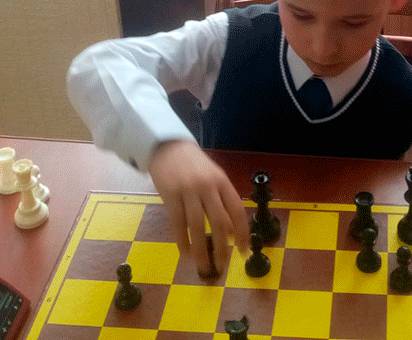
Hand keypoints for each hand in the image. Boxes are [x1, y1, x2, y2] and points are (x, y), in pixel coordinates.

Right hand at [149, 139, 250, 275]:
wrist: (168, 146)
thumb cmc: (194, 165)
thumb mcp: (214, 177)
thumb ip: (223, 201)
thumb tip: (232, 232)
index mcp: (222, 181)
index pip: (237, 210)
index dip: (242, 232)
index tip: (243, 250)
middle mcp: (207, 186)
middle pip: (219, 221)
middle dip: (223, 247)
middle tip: (223, 266)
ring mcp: (188, 190)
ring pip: (198, 226)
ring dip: (202, 250)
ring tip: (204, 266)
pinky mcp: (170, 195)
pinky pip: (178, 223)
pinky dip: (183, 240)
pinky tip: (186, 253)